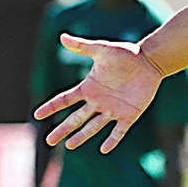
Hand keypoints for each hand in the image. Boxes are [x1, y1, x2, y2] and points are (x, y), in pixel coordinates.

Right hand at [33, 35, 163, 152]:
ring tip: (69, 146)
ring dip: (81, 136)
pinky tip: (104, 149)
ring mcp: (113, 109)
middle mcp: (98, 101)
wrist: (150, 61)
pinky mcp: (129, 115)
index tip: (37, 115)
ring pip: (93, 127)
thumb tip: (62, 36)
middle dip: (62, 129)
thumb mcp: (102, 50)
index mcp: (89, 87)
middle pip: (76, 118)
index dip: (51, 107)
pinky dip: (112, 140)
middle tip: (49, 141)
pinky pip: (118, 131)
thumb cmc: (126, 54)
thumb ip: (82, 46)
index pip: (65, 100)